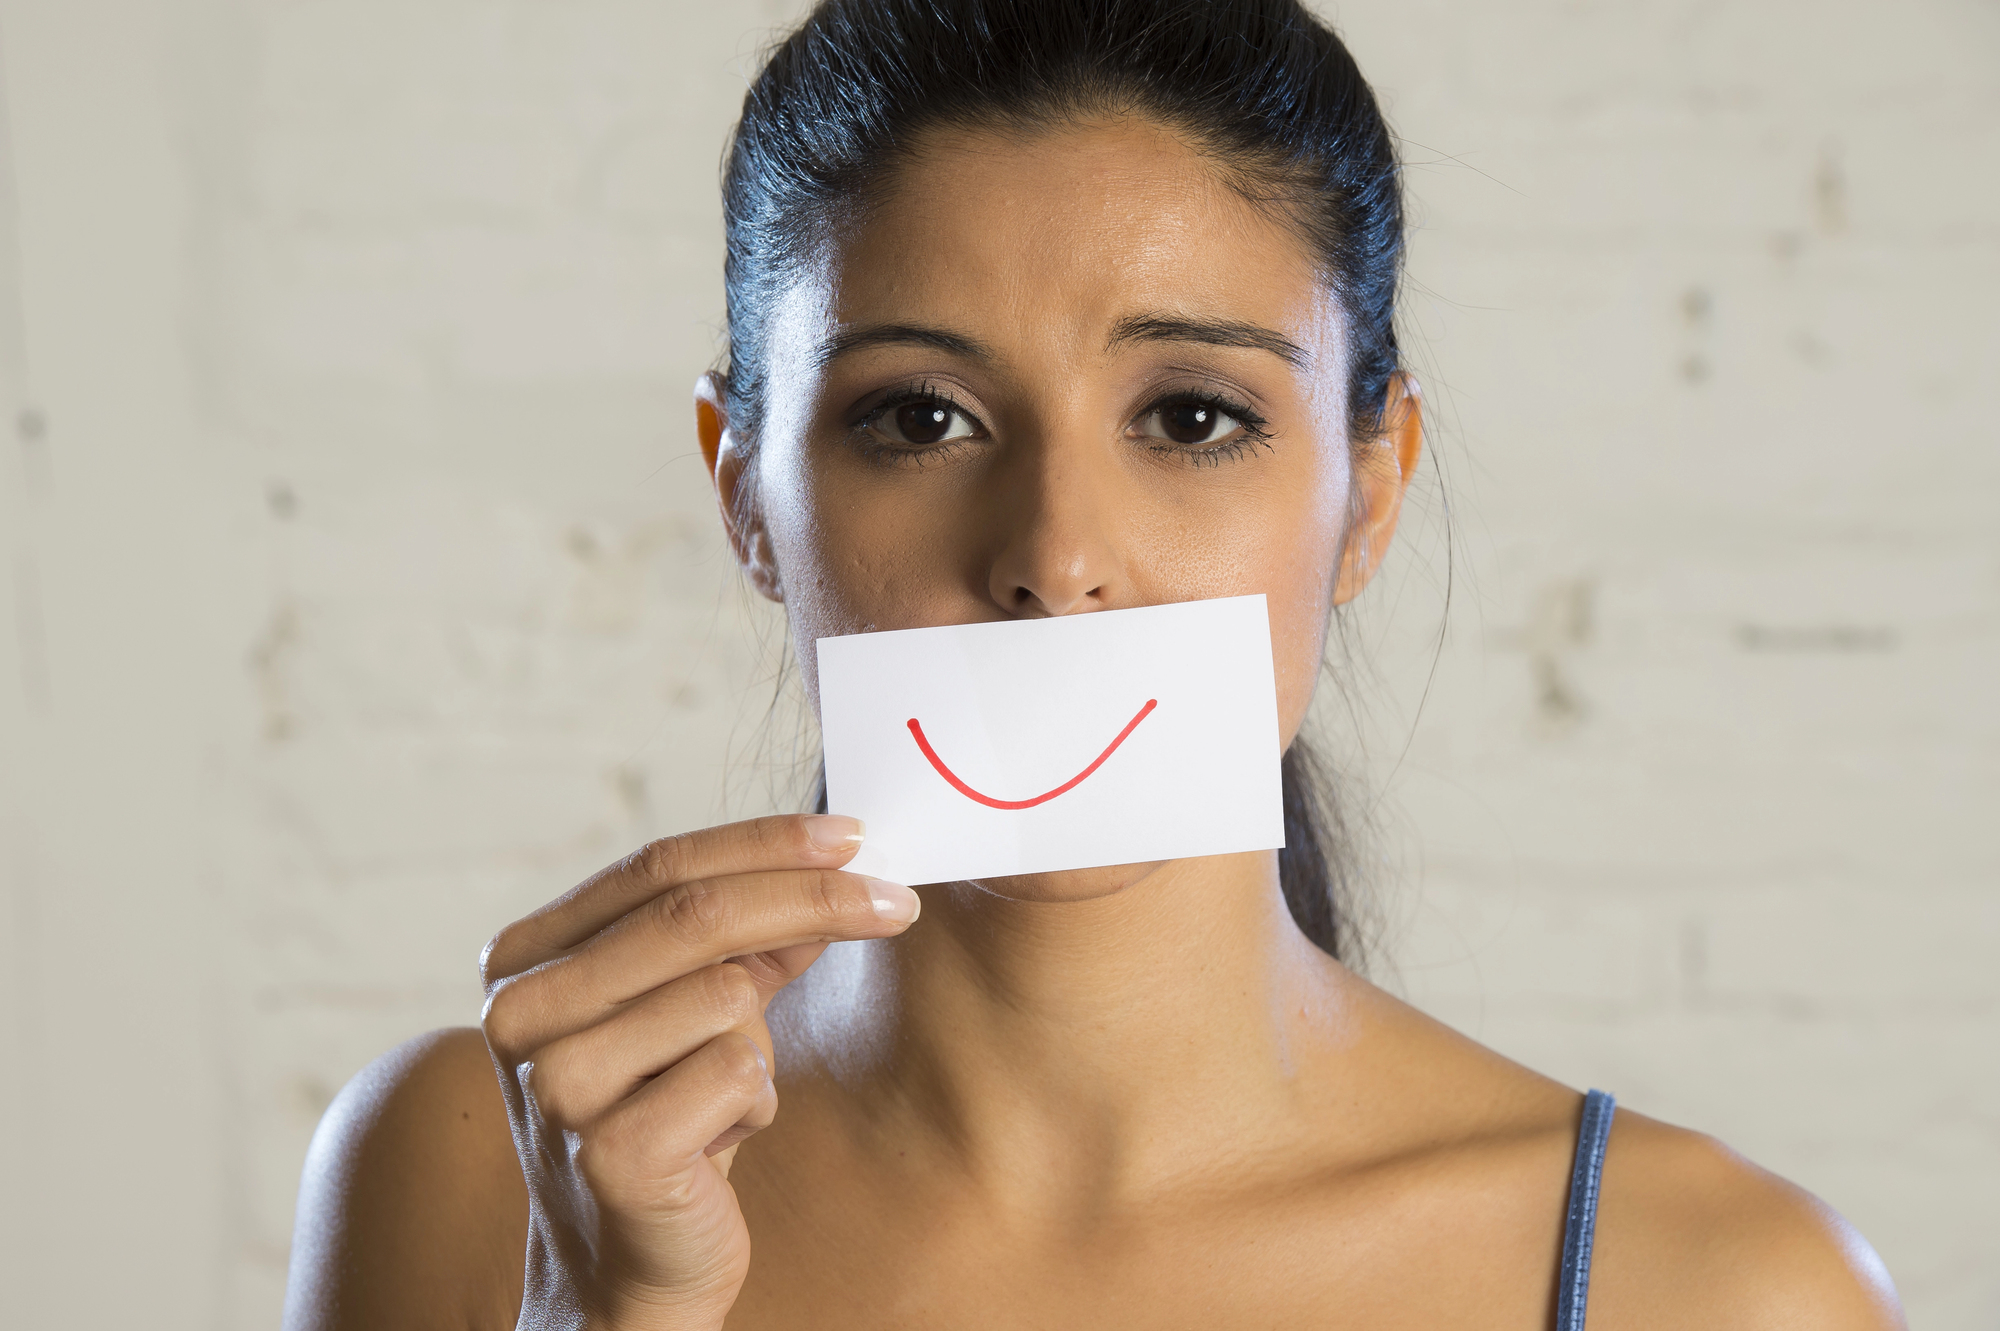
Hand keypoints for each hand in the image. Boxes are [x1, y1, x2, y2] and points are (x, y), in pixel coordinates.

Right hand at [479, 815, 917, 1330]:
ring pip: (726, 994)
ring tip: (720, 1100)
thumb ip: (747, 941)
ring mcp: (556, 1084)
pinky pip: (738, 1072)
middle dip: (815, 898)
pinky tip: (714, 1145)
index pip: (656, 866)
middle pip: (694, 915)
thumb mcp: (698, 1014)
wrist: (628, 1272)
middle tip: (898, 902)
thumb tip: (838, 866)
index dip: (764, 844)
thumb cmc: (666, 1124)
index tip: (855, 836)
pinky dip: (754, 1102)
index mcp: (524, 961)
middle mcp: (519, 1013)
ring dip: (761, 1045)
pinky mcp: (608, 1151)